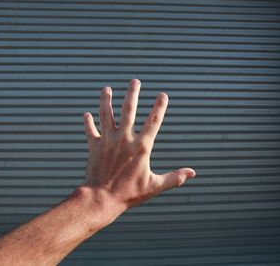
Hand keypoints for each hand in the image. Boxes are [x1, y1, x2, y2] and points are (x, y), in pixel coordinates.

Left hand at [81, 79, 195, 211]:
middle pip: (128, 110)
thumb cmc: (129, 194)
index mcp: (141, 147)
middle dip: (132, 94)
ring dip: (106, 100)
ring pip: (106, 114)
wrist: (102, 199)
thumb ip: (174, 178)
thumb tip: (192, 173)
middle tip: (135, 81)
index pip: (153, 121)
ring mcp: (108, 141)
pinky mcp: (94, 146)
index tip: (163, 94)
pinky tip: (87, 114)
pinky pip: (90, 130)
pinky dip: (88, 122)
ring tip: (106, 89)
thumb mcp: (154, 186)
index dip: (159, 107)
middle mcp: (124, 139)